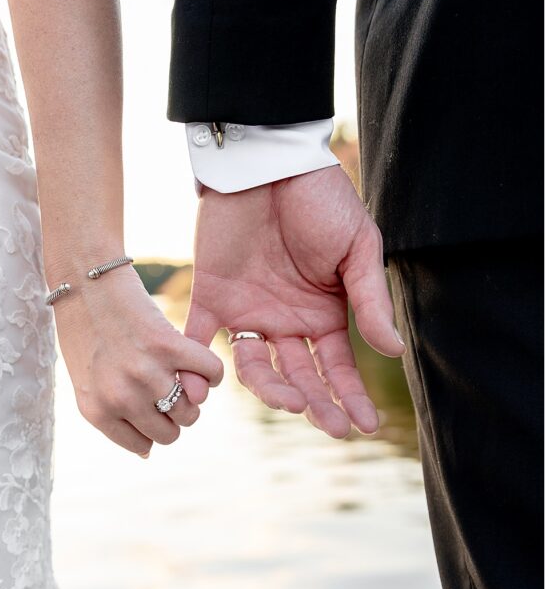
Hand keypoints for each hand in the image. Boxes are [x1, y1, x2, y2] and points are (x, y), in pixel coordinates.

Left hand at [54, 264, 223, 455]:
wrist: (84, 282)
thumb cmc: (85, 333)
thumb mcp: (87, 383)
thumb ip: (112, 418)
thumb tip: (149, 454)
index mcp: (97, 411)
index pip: (146, 444)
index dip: (154, 427)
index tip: (151, 407)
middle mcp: (120, 397)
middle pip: (172, 432)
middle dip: (175, 414)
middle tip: (168, 388)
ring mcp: (145, 373)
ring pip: (192, 411)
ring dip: (194, 396)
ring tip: (181, 374)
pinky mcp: (168, 345)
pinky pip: (211, 374)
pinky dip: (211, 371)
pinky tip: (195, 359)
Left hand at [179, 166, 404, 437]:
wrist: (270, 161)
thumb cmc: (321, 199)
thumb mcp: (357, 248)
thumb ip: (369, 301)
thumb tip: (394, 352)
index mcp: (322, 314)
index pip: (336, 369)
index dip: (350, 397)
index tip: (364, 426)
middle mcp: (285, 323)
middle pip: (298, 376)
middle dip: (315, 403)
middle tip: (328, 425)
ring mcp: (248, 313)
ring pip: (255, 368)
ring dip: (270, 390)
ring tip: (288, 402)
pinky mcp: (211, 297)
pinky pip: (198, 340)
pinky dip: (194, 367)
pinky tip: (199, 393)